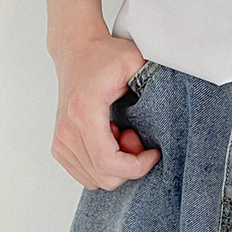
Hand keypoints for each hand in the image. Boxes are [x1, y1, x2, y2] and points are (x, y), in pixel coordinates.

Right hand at [50, 34, 161, 189]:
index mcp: (84, 113)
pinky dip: (103, 165)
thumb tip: (171, 103)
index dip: (136, 167)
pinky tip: (110, 139)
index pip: (108, 163)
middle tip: (136, 136)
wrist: (77, 51)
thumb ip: (152, 80)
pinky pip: (86, 175)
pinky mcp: (59, 147)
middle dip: (129, 165)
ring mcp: (60, 142)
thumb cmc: (104, 55)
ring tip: (122, 134)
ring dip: (116, 165)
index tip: (153, 153)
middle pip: (103, 178)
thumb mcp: (134, 61)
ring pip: (95, 180)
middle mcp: (66, 131)